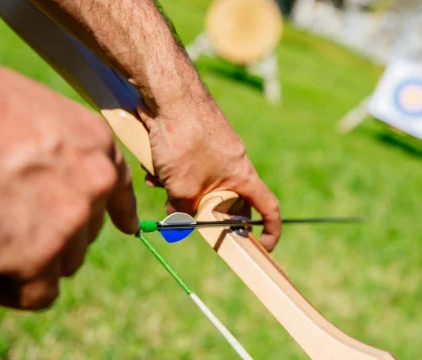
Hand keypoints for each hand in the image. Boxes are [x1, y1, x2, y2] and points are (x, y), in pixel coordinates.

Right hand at [0, 50, 137, 309]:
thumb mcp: (34, 112)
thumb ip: (55, 152)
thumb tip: (44, 182)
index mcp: (97, 142)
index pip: (120, 188)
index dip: (119, 211)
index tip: (124, 226)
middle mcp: (96, 181)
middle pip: (86, 231)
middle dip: (53, 233)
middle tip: (5, 223)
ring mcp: (71, 220)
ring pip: (65, 263)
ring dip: (29, 260)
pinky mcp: (39, 256)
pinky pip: (38, 295)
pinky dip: (7, 290)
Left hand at [139, 99, 281, 250]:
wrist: (169, 94)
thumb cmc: (185, 140)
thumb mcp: (183, 188)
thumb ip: (183, 209)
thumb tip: (177, 213)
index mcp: (242, 175)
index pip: (267, 206)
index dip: (269, 229)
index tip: (263, 246)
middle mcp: (232, 162)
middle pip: (225, 198)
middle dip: (201, 209)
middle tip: (182, 215)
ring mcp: (213, 149)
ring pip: (198, 181)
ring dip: (177, 188)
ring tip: (159, 182)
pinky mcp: (194, 138)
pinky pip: (184, 165)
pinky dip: (168, 170)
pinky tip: (152, 167)